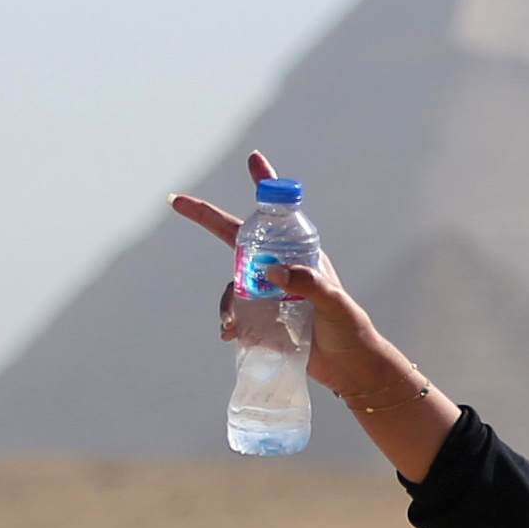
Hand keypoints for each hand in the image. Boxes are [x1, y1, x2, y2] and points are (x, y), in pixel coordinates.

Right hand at [164, 149, 462, 478]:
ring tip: (231, 328)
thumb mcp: (333, 303)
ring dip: (227, 302)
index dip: (265, 185)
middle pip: (237, 239)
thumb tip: (271, 270)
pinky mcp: (263, 318)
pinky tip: (230, 337)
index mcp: (301, 252)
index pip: (279, 213)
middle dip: (207, 219)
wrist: (350, 368)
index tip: (253, 159)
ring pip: (233, 284)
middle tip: (178, 201)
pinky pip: (236, 313)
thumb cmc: (349, 330)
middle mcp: (280, 267)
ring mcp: (268, 292)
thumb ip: (307, 283)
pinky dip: (230, 323)